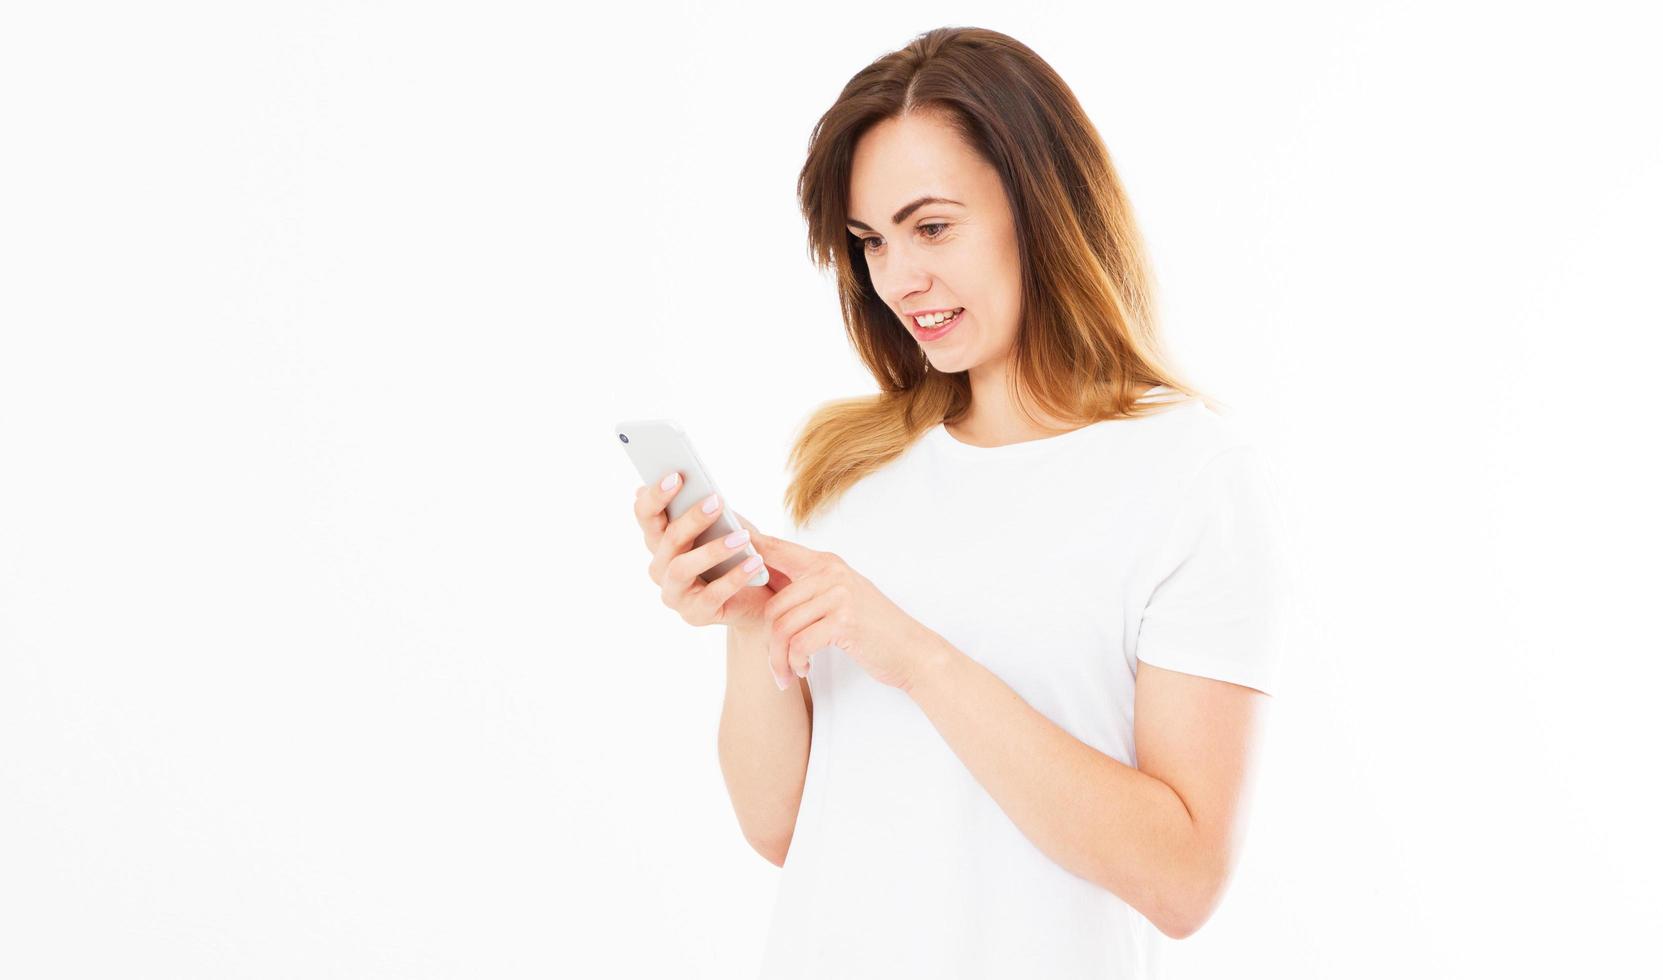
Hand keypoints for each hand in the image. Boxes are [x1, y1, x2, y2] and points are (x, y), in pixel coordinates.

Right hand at [631, 471, 794, 632]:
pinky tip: (754, 563)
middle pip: (667, 538)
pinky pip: (711, 595)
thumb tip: (696, 484)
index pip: (645, 514)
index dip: (656, 495)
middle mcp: (660, 567)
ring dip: (713, 550)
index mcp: (660, 540)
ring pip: (682, 567)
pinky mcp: (695, 615)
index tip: (677, 476)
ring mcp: (674, 593)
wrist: (759, 598)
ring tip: (742, 537)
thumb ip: (708, 508)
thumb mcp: (725, 527)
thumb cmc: (736, 554)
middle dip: (691, 518)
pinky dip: (734, 578)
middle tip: (717, 501)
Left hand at [748, 529, 942, 691]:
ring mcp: (838, 593)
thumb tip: (767, 584)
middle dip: (768, 643)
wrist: (911, 651)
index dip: (747, 550)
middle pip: (773, 605)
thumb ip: (809, 588)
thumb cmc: (873, 629)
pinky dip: (796, 663)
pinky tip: (804, 670)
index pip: (776, 549)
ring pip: (782, 626)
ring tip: (787, 673)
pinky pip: (799, 643)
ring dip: (780, 659)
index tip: (721, 547)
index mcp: (827, 563)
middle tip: (776, 666)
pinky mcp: (843, 619)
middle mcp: (831, 572)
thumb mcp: (841, 599)